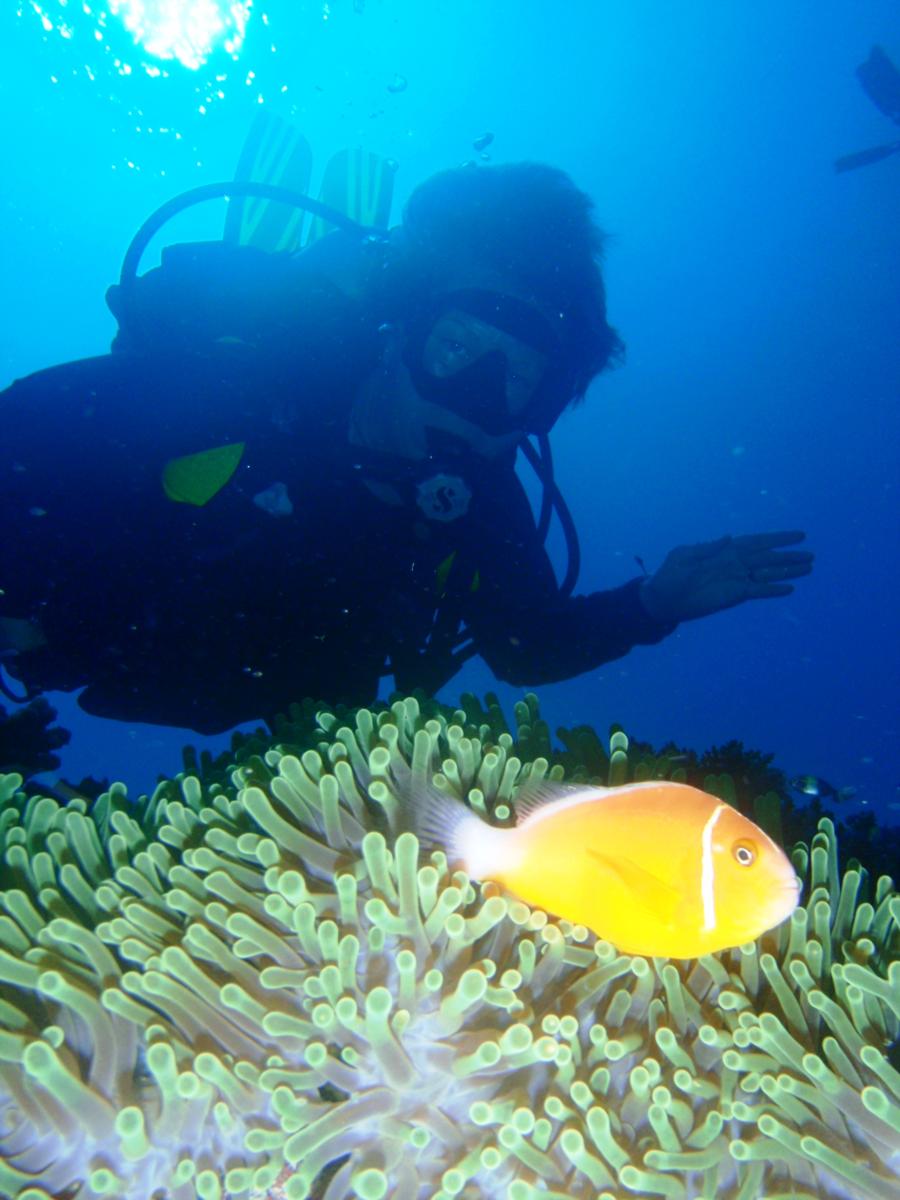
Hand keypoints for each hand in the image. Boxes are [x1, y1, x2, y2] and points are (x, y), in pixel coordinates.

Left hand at [639, 531, 813, 624]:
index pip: (757, 541)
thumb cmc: (670, 575)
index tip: (799, 535)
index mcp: (725, 549)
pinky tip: (789, 589)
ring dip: (788, 572)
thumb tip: (729, 538)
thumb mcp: (684, 557)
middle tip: (811, 555)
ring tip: (808, 568)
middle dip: (790, 557)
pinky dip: (773, 590)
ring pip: (768, 574)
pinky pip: (758, 591)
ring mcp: (737, 579)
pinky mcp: (735, 596)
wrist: (664, 600)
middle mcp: (736, 563)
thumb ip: (707, 548)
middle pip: (769, 558)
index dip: (778, 538)